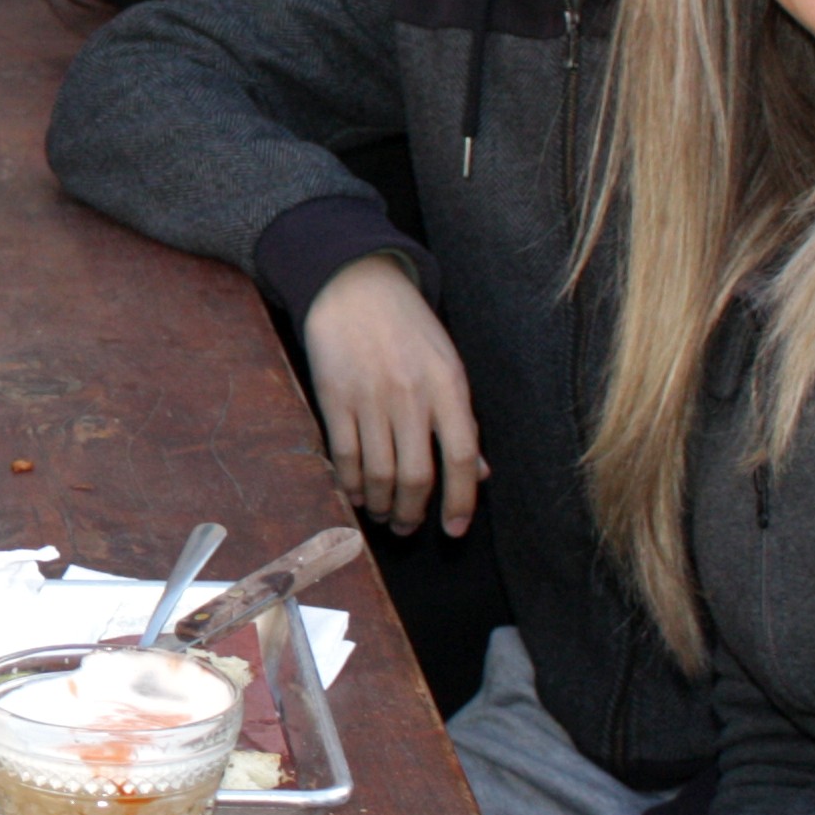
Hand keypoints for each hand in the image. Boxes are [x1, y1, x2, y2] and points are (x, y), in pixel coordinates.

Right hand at [301, 254, 484, 535]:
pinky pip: (345, 456)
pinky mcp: (335, 398)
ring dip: (383, 505)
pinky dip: (351, 485)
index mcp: (449, 386)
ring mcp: (371, 398)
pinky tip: (357, 495)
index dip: (461, 501)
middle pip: (418, 475)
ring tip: (384, 515)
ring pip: (380, 473)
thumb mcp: (447, 364)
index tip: (454, 529)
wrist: (353, 285)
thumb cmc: (407, 326)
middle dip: (413, 513)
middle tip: (409, 528)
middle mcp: (412, 395)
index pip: (462, 457)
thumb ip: (461, 418)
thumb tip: (479, 473)